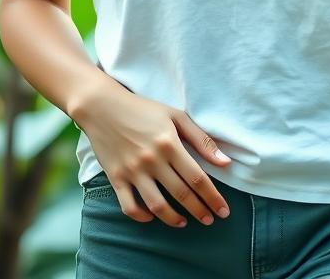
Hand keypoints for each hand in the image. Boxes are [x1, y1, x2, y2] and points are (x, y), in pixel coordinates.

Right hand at [74, 84, 232, 227]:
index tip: (223, 211)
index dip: (213, 197)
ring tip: (184, 222)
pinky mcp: (115, 178)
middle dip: (199, 211)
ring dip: (173, 219)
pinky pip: (129, 206)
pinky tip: (153, 216)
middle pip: (181, 194)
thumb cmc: (144, 109)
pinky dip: (142, 216)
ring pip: (157, 205)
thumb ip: (201, 139)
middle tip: (210, 221)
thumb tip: (225, 162)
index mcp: (170, 144)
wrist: (103, 107)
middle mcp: (152, 160)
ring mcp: (132, 171)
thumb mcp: (176, 116)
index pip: (197, 178)